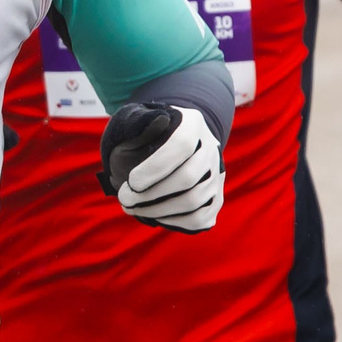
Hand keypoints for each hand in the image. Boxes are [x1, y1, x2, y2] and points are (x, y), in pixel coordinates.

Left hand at [96, 102, 224, 230]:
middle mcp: (211, 148)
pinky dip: (173, 222)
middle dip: (151, 194)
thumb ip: (138, 121)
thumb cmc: (146, 134)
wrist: (168, 146)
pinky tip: (153, 215)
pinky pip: (199, 218)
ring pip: (194, 201)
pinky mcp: (215, 198)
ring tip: (133, 208)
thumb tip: (152, 123)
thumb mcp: (138, 120)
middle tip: (124, 199)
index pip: (182, 145)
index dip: (155, 167)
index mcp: (193, 123)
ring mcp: (216, 175)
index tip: (131, 182)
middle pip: (189, 178)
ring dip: (157, 211)